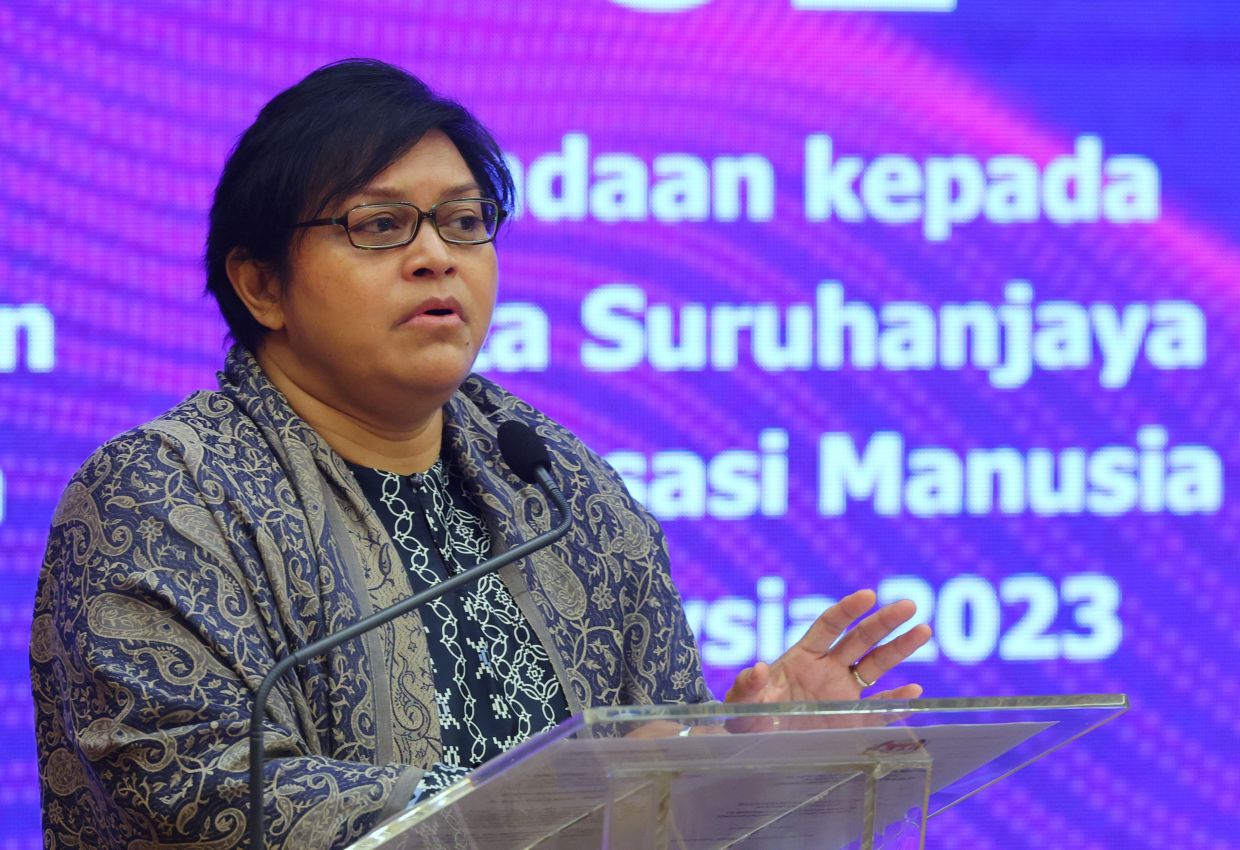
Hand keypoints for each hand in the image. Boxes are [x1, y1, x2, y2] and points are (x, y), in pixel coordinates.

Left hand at [724, 589, 930, 704]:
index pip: (829, 625)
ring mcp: (841, 694)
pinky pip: (878, 709)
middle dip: (884, 621)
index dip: (848, 609)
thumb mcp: (740, 702)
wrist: (754, 745)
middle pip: (860, 639)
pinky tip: (914, 692)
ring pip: (876, 665)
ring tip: (923, 630)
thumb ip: (747, 686)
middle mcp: (827, 670)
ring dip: (899, 648)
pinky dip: (896, 701)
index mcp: (802, 657)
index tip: (868, 596)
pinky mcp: (850, 721)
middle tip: (908, 605)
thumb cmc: (745, 717)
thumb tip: (755, 668)